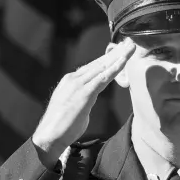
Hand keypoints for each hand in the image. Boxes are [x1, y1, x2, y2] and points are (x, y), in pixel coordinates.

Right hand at [31, 38, 135, 166]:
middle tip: (129, 42)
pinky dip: (115, 68)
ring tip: (131, 46)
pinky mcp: (84, 93)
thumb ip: (82, 101)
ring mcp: (78, 85)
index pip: (91, 67)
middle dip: (115, 52)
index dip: (106, 59)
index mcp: (69, 82)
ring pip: (102, 67)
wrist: (48, 136)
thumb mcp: (73, 108)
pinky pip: (103, 78)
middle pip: (98, 63)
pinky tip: (124, 61)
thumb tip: (88, 102)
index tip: (119, 51)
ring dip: (118, 56)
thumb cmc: (60, 128)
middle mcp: (73, 79)